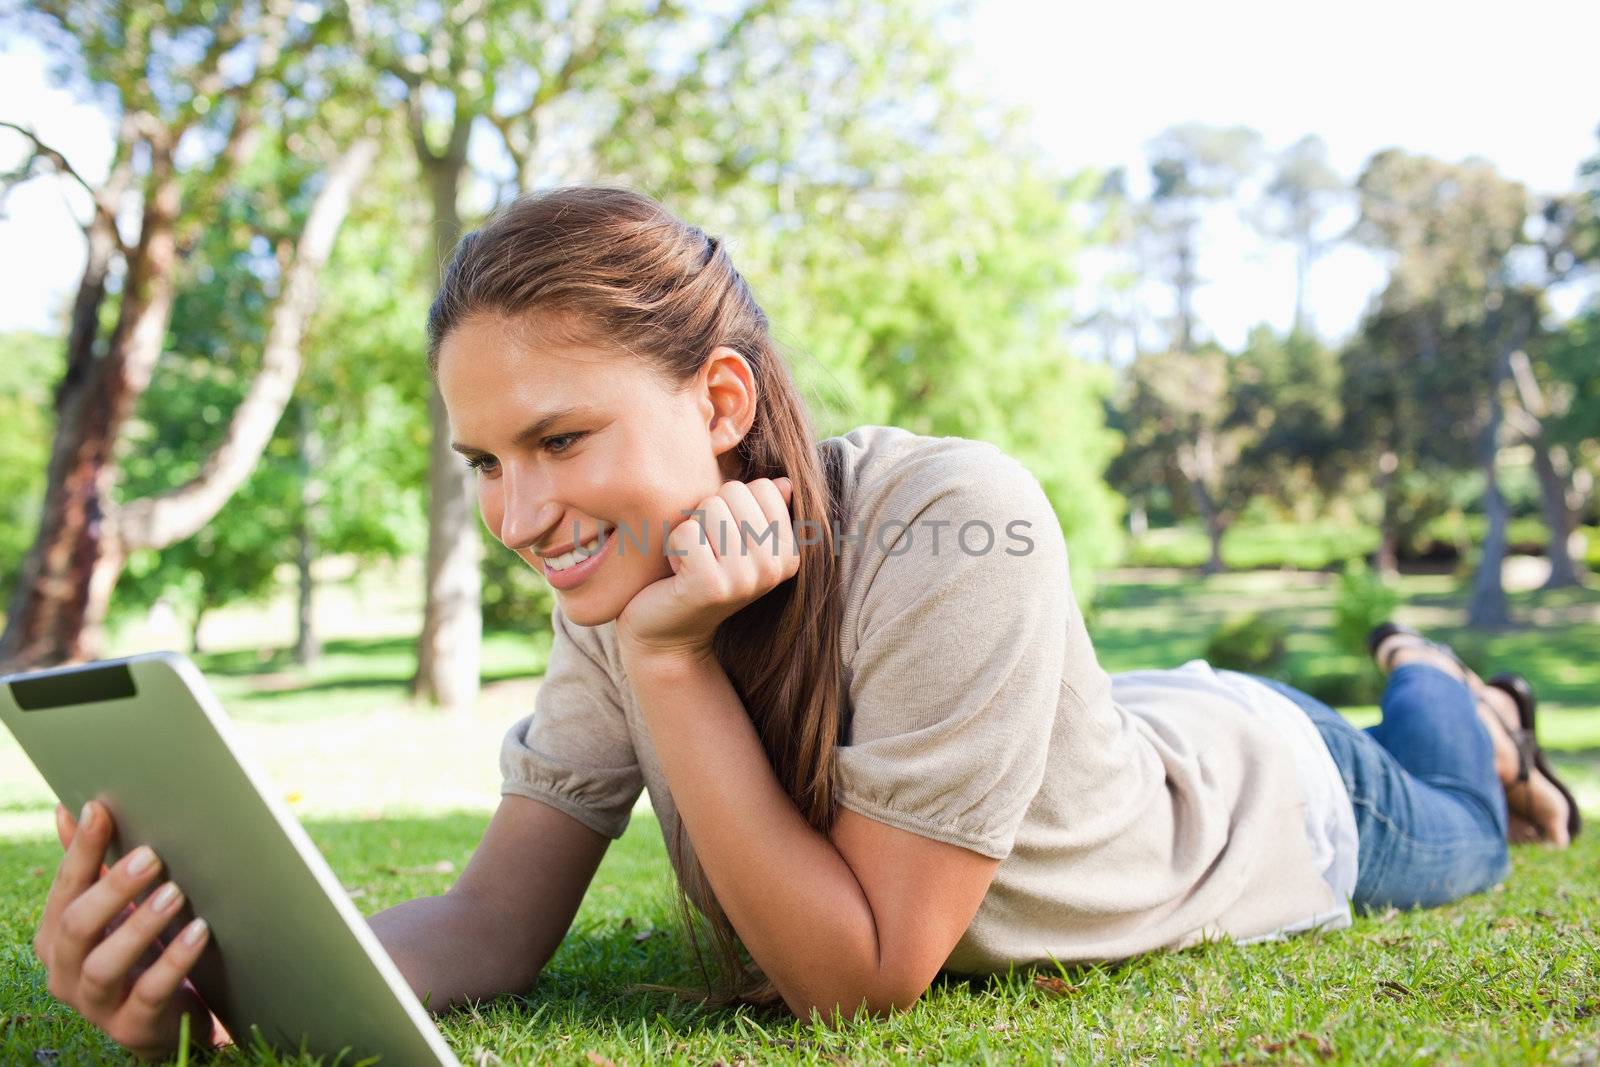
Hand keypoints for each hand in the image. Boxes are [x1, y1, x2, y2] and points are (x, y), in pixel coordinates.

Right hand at [32, 801, 227, 1061]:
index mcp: (56, 938)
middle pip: (78, 926)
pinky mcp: (132, 1026)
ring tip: (176, 892)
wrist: (166, 1016)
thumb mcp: (114, 910)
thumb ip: (91, 865)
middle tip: (152, 855)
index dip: (81, 849)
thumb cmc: (138, 950)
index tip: (101, 808)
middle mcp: (65, 972)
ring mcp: (96, 1004)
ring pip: (106, 964)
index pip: (65, 889)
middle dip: (113, 888)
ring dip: (141, 925)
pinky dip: (174, 961)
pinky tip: (199, 932)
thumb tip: (68, 808)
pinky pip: (150, 993)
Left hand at [617, 476, 797, 663]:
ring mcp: (745, 578)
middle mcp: (775, 567)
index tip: (725, 539)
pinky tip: (679, 573)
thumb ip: (760, 511)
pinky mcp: (711, 586)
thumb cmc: (700, 575)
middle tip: (706, 551)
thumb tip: (784, 482)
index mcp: (789, 553)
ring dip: (691, 531)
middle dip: (709, 514)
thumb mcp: (736, 541)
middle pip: (734, 492)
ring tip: (693, 562)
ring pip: (709, 508)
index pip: (762, 487)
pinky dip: (673, 547)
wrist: (670, 635)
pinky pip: (686, 532)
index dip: (732, 504)